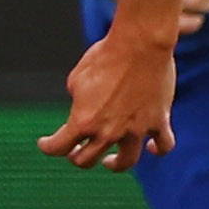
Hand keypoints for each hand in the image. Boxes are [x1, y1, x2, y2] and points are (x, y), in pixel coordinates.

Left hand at [41, 26, 176, 171]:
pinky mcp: (158, 121)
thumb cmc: (105, 55)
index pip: (58, 147)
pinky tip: (151, 147)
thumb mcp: (78, 78)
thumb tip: (82, 106)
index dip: (48, 147)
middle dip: (77, 157)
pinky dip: (158, 149)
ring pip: (125, 162)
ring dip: (115, 164)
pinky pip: (163, 145)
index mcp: (83, 121)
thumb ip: (77, 99)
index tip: (45, 144)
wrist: (140, 44)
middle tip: (76, 152)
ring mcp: (135, 130)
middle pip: (87, 160)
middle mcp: (108, 131)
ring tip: (110, 161)